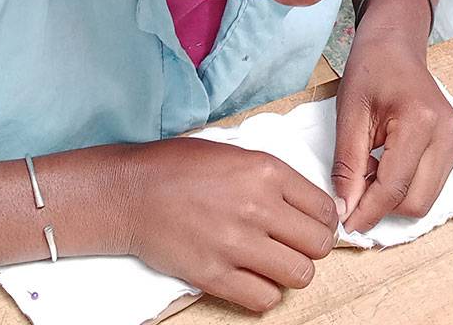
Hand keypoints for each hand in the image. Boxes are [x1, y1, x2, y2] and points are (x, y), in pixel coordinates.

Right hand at [122, 139, 335, 312]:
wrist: (128, 193)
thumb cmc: (177, 168)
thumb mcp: (234, 153)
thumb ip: (273, 178)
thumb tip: (309, 206)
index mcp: (265, 171)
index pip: (324, 209)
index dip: (322, 222)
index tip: (310, 227)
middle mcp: (256, 207)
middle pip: (318, 245)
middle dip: (310, 248)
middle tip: (292, 246)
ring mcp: (235, 243)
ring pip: (300, 275)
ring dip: (291, 272)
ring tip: (273, 264)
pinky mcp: (213, 274)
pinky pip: (264, 298)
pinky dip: (264, 293)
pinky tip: (252, 278)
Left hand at [330, 28, 452, 232]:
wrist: (396, 47)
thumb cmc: (371, 71)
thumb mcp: (350, 115)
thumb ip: (348, 166)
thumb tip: (345, 209)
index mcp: (420, 122)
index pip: (394, 187)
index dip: (368, 212)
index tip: (346, 225)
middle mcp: (447, 134)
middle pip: (416, 202)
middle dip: (382, 208)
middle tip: (352, 194)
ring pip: (426, 199)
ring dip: (394, 199)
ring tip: (368, 174)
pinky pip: (431, 185)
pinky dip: (406, 188)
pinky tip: (385, 167)